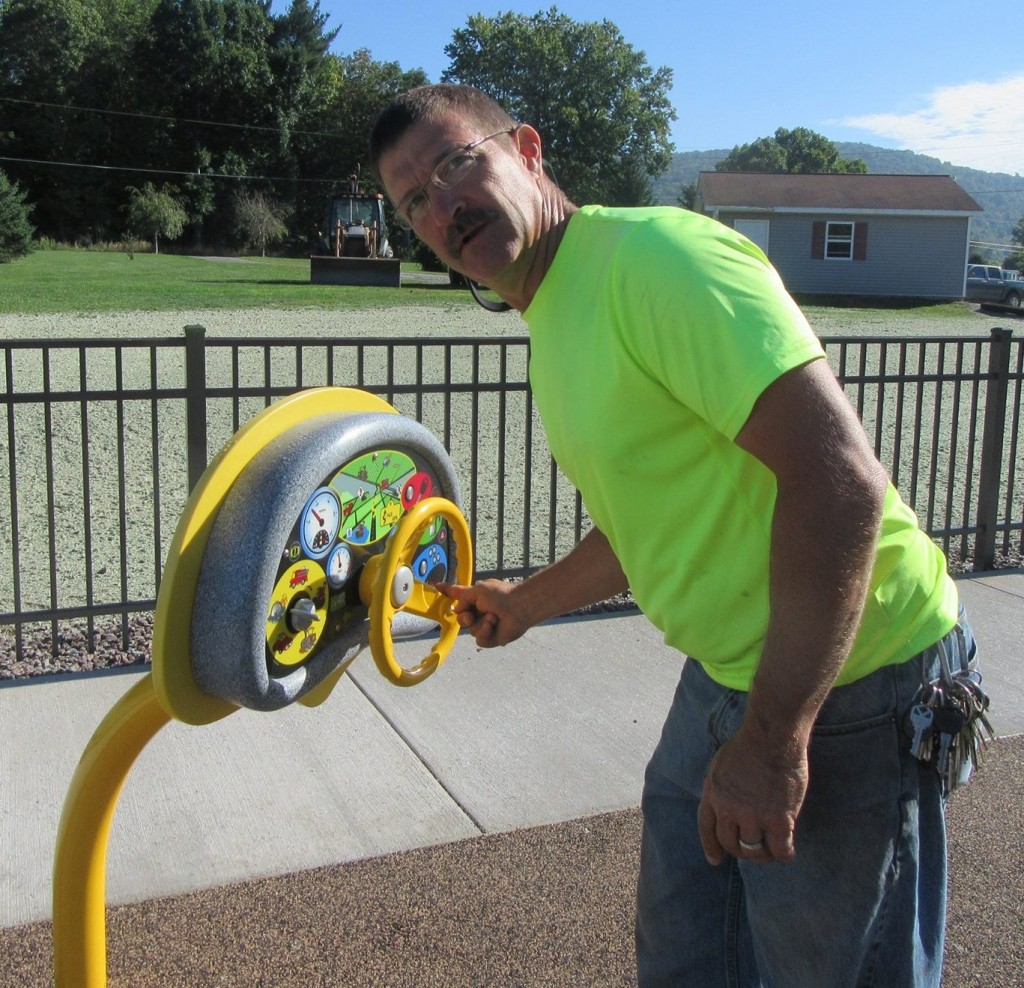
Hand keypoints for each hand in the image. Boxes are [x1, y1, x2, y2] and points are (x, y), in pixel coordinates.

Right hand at [434, 579, 530, 647]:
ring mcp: (486, 627)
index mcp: (475, 601)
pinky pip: (480, 640)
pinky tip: (493, 625)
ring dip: (481, 623)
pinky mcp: (492, 639)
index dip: (449, 597)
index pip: (458, 601)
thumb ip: (460, 594)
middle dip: (465, 617)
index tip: (436, 587)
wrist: (519, 606)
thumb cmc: (500, 595)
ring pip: (471, 630)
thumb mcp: (477, 590)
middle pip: (461, 620)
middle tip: (472, 614)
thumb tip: (449, 599)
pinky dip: (486, 632)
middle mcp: (479, 614)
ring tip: (494, 616)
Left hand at [697, 724, 807, 864]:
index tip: (715, 860)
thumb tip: (726, 803)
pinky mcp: (778, 820)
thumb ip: (722, 787)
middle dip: (741, 851)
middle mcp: (729, 809)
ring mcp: (753, 816)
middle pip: (731, 843)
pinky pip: (780, 850)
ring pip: (755, 850)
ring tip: (772, 850)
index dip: (711, 846)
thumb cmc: (749, 744)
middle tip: (754, 850)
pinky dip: (784, 854)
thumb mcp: (721, 764)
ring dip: (764, 854)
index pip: (706, 827)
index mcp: (713, 794)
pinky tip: (788, 852)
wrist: (771, 738)